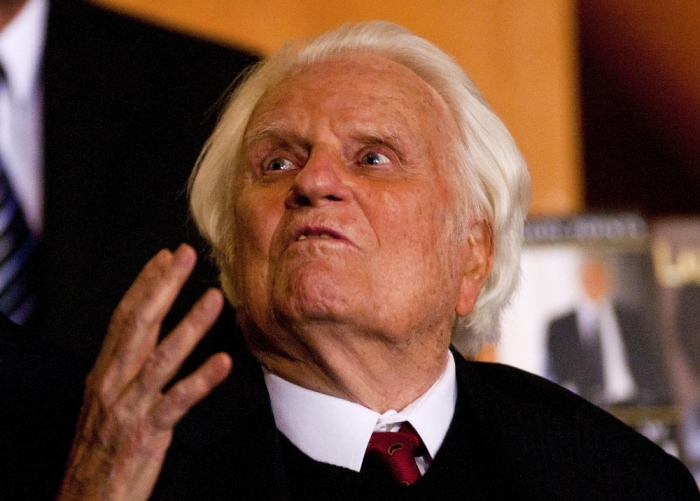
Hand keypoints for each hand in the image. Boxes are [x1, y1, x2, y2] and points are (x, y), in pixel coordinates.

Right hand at [57, 244, 231, 500]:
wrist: (85, 497)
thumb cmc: (101, 449)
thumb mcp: (106, 402)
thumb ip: (126, 369)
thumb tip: (147, 337)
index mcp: (105, 372)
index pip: (125, 317)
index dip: (146, 284)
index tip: (167, 256)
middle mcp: (113, 382)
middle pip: (139, 324)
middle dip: (163, 286)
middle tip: (186, 255)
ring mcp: (130, 406)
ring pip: (162, 357)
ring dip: (190, 324)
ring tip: (215, 297)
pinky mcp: (147, 433)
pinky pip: (177, 401)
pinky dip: (201, 380)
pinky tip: (224, 362)